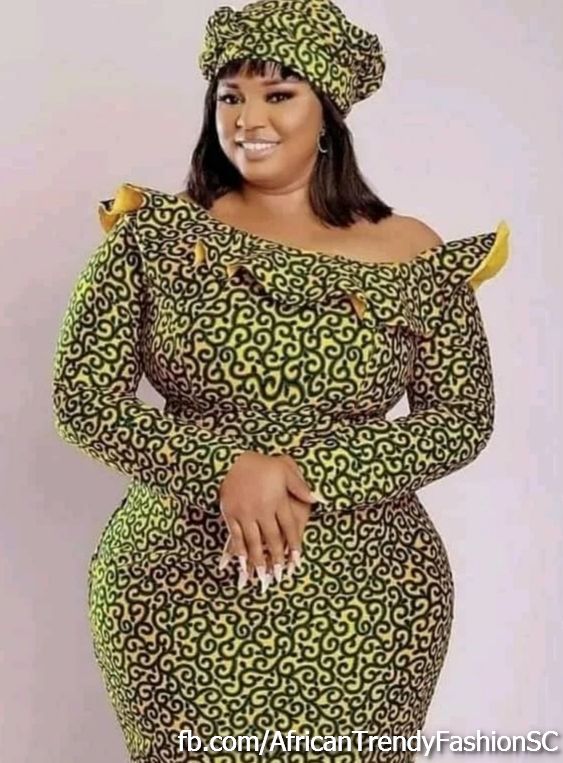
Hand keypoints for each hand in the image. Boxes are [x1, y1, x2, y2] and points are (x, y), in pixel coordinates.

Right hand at [218, 452, 315, 590]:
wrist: (231, 459)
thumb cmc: (261, 464)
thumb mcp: (285, 469)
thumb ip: (300, 486)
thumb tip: (318, 499)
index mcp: (277, 500)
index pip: (289, 527)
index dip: (294, 544)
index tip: (297, 559)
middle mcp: (262, 509)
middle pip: (272, 538)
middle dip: (277, 557)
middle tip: (281, 573)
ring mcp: (245, 513)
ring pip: (254, 541)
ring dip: (259, 559)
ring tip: (262, 575)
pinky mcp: (230, 514)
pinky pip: (236, 536)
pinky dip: (240, 550)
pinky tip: (243, 562)